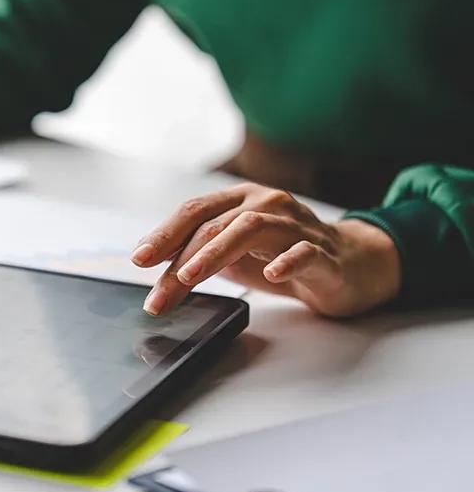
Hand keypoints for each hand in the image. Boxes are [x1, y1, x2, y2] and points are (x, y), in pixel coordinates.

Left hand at [131, 183, 400, 317]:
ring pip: (252, 228)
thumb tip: (150, 260)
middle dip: (179, 257)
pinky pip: (305, 252)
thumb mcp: (234, 253)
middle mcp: (268, 205)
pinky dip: (286, 261)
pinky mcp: (326, 253)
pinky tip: (270, 274)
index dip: (163, 234)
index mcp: (242, 200)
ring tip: (191, 276)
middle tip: (158, 291)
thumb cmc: (284, 256)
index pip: (195, 211)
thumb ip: (197, 250)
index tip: (138, 260)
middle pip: (215, 224)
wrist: (352, 266)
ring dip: (216, 252)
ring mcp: (298, 226)